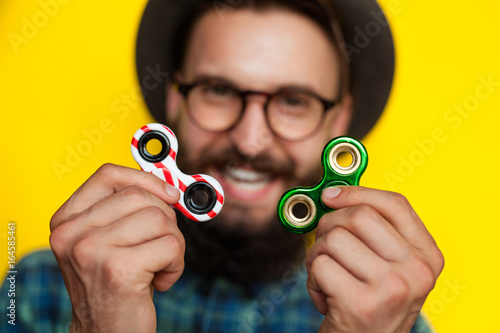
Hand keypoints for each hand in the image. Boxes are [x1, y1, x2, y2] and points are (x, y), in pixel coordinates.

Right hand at [50, 164, 184, 332]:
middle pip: (141, 196)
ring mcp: (92, 250)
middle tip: (158, 245)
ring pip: (161, 219)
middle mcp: (72, 233)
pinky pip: (172, 245)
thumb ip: (127, 211)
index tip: (168, 193)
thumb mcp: (108, 242)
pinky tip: (158, 282)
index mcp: (66, 221)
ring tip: (156, 266)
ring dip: (172, 245)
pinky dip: (176, 265)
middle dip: (164, 220)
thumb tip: (168, 188)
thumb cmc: (112, 287)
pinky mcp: (119, 269)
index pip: (108, 175)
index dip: (146, 179)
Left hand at [306, 186, 443, 332]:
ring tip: (329, 276)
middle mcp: (417, 271)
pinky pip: (320, 265)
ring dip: (318, 255)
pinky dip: (313, 279)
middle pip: (359, 215)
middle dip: (329, 225)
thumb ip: (374, 231)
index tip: (332, 195)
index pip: (395, 204)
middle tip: (327, 246)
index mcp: (428, 256)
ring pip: (333, 238)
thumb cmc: (373, 304)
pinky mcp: (362, 304)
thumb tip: (335, 195)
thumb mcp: (389, 266)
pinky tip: (327, 296)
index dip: (357, 193)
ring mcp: (391, 287)